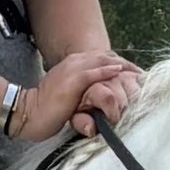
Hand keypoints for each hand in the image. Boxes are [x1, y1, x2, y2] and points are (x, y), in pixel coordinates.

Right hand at [12, 47, 141, 141]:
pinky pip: (93, 73)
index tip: (134, 72)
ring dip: (121, 66)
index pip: (101, 58)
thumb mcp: (68, 94)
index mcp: (72, 64)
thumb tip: (97, 96)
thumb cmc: (47, 108)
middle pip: (105, 57)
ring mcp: (72, 70)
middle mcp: (73, 62)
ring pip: (102, 61)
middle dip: (125, 64)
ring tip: (136, 72)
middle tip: (141, 73)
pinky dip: (107, 71)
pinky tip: (119, 71)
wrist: (28, 112)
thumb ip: (82, 90)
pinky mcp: (72, 81)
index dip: (119, 63)